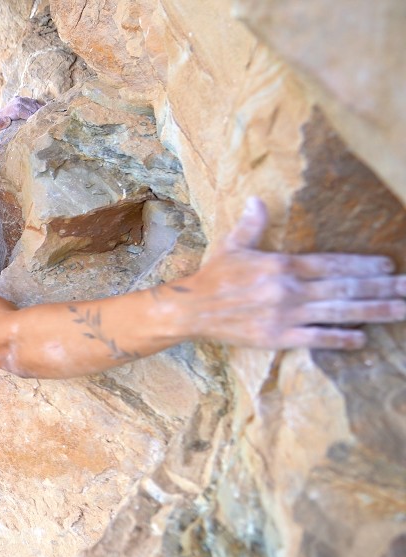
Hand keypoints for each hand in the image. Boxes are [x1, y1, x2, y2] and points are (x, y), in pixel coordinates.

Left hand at [0, 96, 42, 147]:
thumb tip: (7, 119)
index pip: (16, 108)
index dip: (28, 111)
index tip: (37, 117)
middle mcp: (1, 112)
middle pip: (19, 102)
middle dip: (32, 107)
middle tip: (43, 113)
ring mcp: (6, 111)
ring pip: (21, 101)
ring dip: (33, 105)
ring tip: (44, 110)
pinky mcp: (10, 113)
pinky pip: (22, 104)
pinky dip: (32, 105)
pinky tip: (40, 108)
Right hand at [184, 197, 405, 349]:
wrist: (189, 309)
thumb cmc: (212, 277)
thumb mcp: (233, 246)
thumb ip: (252, 225)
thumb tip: (257, 200)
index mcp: (283, 265)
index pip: (333, 263)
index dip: (363, 264)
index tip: (389, 265)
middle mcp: (290, 289)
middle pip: (345, 286)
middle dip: (382, 287)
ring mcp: (285, 314)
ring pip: (340, 311)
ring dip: (375, 311)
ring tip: (402, 309)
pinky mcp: (277, 337)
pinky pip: (316, 337)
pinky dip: (340, 337)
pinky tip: (362, 338)